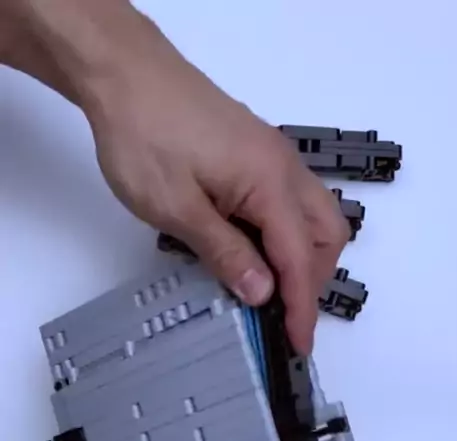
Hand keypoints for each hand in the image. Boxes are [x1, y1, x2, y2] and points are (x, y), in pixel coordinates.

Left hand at [85, 14, 348, 353]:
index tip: (299, 345)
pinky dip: (286, 234)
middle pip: (325, 235)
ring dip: (303, 257)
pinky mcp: (256, 153)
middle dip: (312, 281)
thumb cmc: (143, 136)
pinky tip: (253, 250)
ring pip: (313, 216)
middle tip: (283, 316)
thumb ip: (224, 252)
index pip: (299, 259)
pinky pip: (291, 201)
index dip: (301, 307)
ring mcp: (273, 157)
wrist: (124, 73)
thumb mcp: (176, 207)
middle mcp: (284, 168)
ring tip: (270, 289)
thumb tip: (262, 292)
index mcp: (270, 183)